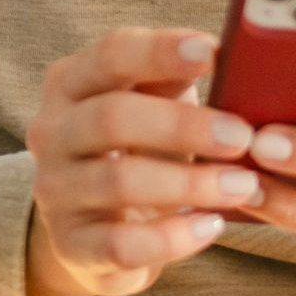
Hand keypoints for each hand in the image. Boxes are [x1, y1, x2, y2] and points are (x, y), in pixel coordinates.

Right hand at [23, 27, 264, 295]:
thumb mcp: (152, 105)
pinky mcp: (72, 245)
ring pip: (118, 181)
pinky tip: (212, 226)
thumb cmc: (139, 149)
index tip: (213, 51)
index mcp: (71, 83)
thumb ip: (177, 77)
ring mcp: (56, 191)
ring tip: (243, 184)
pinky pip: (122, 244)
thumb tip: (234, 52)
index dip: (160, 51)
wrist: (97, 229)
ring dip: (190, 183)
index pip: (109, 55)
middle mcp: (52, 132)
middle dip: (183, 125)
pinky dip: (173, 237)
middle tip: (242, 137)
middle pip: (111, 117)